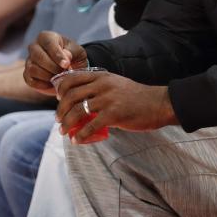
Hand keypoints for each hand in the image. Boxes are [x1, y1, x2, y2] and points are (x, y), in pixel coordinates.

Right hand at [24, 31, 87, 93]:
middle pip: (38, 57)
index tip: (66, 64)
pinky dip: (42, 84)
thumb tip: (65, 57)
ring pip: (33, 69)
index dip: (57, 55)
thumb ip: (72, 52)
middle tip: (63, 72)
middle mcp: (34, 47)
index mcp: (46, 37)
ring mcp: (29, 61)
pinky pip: (31, 81)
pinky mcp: (27, 74)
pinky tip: (51, 83)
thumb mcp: (78, 52)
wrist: (68, 69)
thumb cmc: (72, 56)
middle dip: (53, 67)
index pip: (49, 44)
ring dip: (48, 76)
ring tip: (58, 77)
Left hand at [55, 71, 176, 142]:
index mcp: (101, 76)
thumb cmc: (137, 97)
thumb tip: (83, 100)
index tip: (59, 100)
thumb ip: (100, 87)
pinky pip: (90, 126)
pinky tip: (77, 140)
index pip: (72, 79)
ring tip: (64, 132)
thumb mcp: (116, 84)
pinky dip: (80, 135)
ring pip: (77, 111)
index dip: (61, 90)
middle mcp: (102, 85)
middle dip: (60, 110)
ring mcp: (107, 100)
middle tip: (58, 120)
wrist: (158, 104)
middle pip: (70, 96)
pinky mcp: (114, 114)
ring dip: (66, 124)